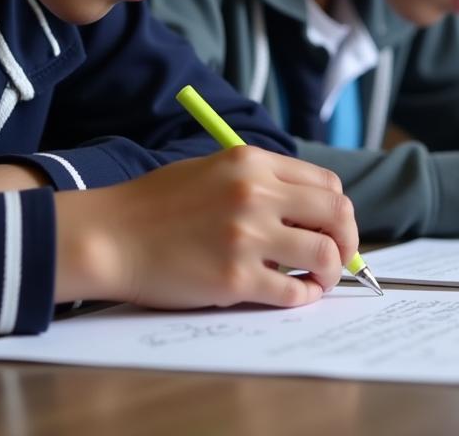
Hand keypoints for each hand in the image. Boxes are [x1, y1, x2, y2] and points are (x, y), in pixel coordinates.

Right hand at [54, 146, 358, 309]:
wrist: (110, 235)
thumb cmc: (157, 205)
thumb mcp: (214, 169)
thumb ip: (261, 181)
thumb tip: (308, 209)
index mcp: (252, 162)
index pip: (326, 183)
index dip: (337, 209)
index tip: (334, 227)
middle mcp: (256, 193)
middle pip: (336, 214)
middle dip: (348, 239)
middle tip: (339, 257)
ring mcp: (247, 236)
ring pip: (325, 254)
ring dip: (331, 272)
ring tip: (317, 279)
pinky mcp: (234, 277)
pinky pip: (293, 292)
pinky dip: (303, 297)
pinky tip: (294, 295)